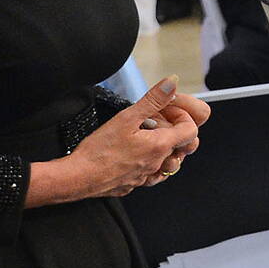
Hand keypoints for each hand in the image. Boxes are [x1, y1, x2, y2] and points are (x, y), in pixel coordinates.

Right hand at [34, 79, 205, 203]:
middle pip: (182, 146)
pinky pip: (153, 174)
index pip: (191, 130)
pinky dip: (150, 163)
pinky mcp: (135, 184)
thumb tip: (172, 83)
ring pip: (169, 162)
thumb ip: (153, 100)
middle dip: (173, 131)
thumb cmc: (98, 151)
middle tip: (154, 123)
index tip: (166, 112)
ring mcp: (147, 176)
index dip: (182, 117)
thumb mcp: (126, 117)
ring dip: (163, 148)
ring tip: (144, 137)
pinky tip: (135, 154)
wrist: (77, 178)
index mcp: (160, 146)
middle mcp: (158, 163)